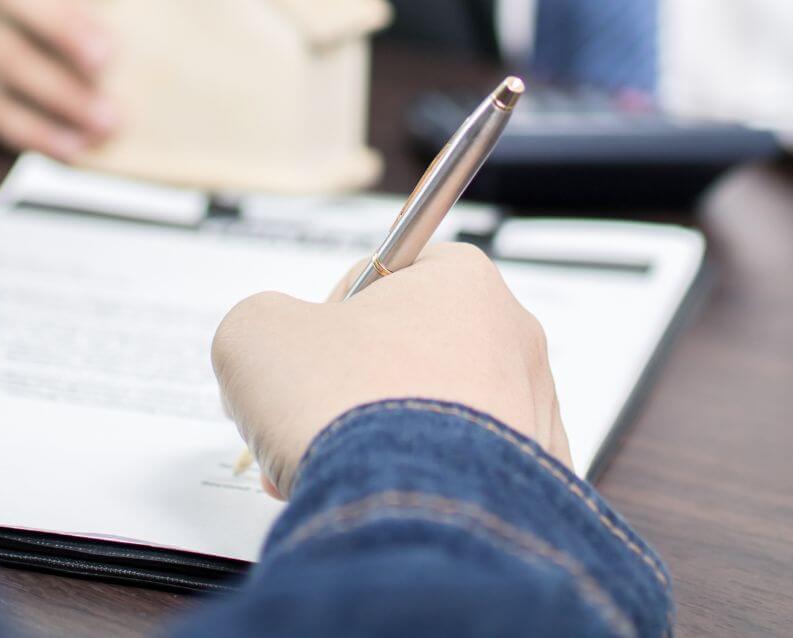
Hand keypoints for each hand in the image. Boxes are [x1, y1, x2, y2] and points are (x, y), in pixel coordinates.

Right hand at [212, 244, 569, 498]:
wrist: (408, 516)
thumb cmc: (349, 413)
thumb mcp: (255, 334)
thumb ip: (260, 318)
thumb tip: (268, 339)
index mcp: (462, 281)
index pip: (387, 276)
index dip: (333, 314)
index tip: (310, 353)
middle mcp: (512, 339)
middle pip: (410, 350)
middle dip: (350, 388)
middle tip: (310, 421)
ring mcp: (530, 411)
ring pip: (437, 413)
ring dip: (379, 436)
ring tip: (334, 468)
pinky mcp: (536, 480)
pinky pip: (466, 469)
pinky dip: (423, 481)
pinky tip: (382, 496)